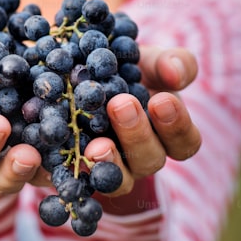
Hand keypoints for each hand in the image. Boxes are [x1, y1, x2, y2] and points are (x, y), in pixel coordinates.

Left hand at [82, 45, 202, 197]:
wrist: (78, 71)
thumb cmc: (126, 67)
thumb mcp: (148, 60)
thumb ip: (170, 62)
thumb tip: (175, 74)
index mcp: (166, 135)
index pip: (185, 143)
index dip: (177, 126)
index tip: (162, 99)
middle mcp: (140, 159)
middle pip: (149, 161)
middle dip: (137, 135)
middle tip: (120, 104)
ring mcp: (109, 171)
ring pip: (116, 179)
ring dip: (107, 161)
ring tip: (95, 144)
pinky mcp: (73, 172)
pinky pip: (73, 181)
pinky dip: (67, 169)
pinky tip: (55, 153)